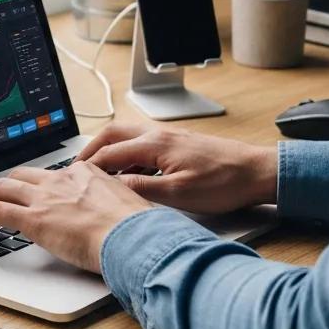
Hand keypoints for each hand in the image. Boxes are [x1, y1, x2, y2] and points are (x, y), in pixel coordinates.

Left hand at [0, 161, 155, 272]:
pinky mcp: (33, 218)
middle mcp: (62, 180)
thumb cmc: (137, 228)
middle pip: (23, 174)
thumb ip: (114, 205)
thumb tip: (116, 218)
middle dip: (8, 185)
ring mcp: (45, 197)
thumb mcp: (128, 205)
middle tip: (0, 197)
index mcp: (86, 173)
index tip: (38, 195)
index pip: (55, 174)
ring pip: (3, 187)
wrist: (133, 236)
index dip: (42, 186)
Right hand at [76, 123, 276, 214]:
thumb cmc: (225, 183)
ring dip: (108, 150)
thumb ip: (142, 188)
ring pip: (126, 136)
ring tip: (96, 170)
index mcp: (154, 144)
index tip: (72, 179)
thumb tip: (113, 188)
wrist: (257, 172)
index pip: (109, 153)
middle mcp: (158, 134)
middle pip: (112, 134)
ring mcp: (169, 136)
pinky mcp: (178, 143)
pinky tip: (129, 172)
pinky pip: (141, 143)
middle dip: (91, 150)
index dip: (87, 167)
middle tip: (75, 167)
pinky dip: (126, 154)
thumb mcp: (178, 194)